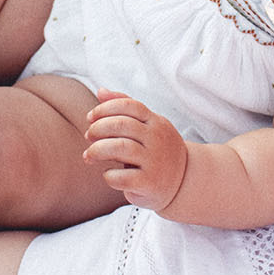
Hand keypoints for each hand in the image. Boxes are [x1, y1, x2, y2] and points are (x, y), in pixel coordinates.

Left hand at [83, 90, 187, 211]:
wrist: (184, 179)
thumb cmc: (156, 149)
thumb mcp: (147, 124)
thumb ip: (125, 107)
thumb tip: (100, 91)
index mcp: (155, 121)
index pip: (128, 105)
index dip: (104, 108)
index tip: (90, 118)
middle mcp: (157, 138)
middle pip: (122, 125)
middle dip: (98, 129)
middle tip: (89, 137)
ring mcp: (155, 161)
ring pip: (120, 148)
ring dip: (97, 150)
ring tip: (89, 156)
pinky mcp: (150, 183)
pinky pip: (123, 177)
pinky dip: (109, 175)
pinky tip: (107, 174)